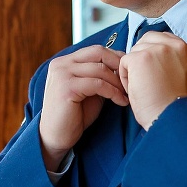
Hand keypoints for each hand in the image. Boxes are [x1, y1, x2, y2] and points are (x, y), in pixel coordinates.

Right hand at [39, 45, 127, 170]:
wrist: (55, 137)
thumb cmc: (74, 115)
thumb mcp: (88, 90)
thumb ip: (99, 76)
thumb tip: (122, 67)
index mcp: (65, 61)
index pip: (96, 50)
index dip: (115, 58)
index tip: (128, 71)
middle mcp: (61, 64)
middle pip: (98, 53)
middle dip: (118, 65)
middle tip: (131, 80)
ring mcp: (62, 74)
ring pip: (100, 69)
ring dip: (118, 82)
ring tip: (127, 94)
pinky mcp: (66, 87)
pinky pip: (97, 84)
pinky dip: (113, 92)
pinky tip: (121, 101)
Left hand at [118, 31, 186, 129]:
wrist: (173, 118)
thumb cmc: (176, 106)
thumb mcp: (183, 76)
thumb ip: (173, 61)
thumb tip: (152, 56)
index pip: (163, 39)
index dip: (153, 53)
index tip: (153, 70)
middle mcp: (176, 45)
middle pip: (147, 40)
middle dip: (141, 57)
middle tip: (146, 79)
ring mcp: (158, 50)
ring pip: (135, 51)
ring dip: (134, 69)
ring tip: (144, 87)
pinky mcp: (141, 58)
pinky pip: (124, 62)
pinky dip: (125, 77)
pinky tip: (136, 90)